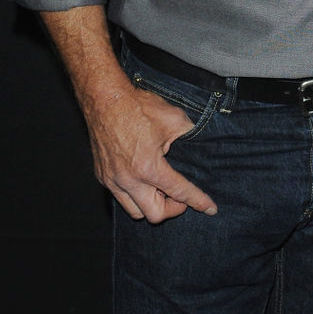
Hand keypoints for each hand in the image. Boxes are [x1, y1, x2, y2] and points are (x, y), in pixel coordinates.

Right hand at [86, 83, 217, 223]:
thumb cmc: (138, 107)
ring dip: (152, 204)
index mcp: (148, 167)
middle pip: (154, 214)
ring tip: (161, 188)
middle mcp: (128, 179)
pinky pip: (120, 197)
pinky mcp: (102, 176)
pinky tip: (145, 181)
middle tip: (180, 196)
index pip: (179, 192)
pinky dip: (135, 195)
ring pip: (134, 211)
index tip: (210, 208)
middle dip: (172, 208)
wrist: (106, 99)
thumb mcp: (175, 119)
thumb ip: (190, 136)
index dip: (198, 202)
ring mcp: (113, 180)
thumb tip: (200, 146)